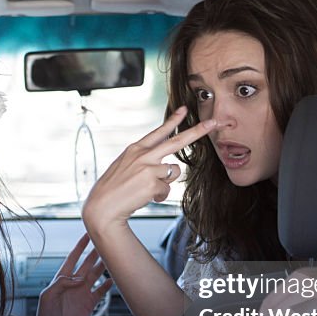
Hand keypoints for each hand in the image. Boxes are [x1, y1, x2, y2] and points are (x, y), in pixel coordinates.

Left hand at [34, 233, 113, 315]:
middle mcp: (73, 285)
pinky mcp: (88, 305)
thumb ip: (60, 284)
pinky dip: (108, 285)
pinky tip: (115, 278)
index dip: (80, 246)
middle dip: (96, 252)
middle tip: (106, 241)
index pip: (72, 258)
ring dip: (104, 266)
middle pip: (87, 264)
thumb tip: (77, 277)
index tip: (87, 234)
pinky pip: (100, 292)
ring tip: (114, 256)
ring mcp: (81, 294)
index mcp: (61, 280)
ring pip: (95, 275)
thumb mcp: (47, 297)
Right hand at [82, 107, 216, 235]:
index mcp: (136, 148)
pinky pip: (167, 189)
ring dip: (165, 182)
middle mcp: (143, 155)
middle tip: (213, 122)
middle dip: (197, 131)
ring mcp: (149, 168)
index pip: (159, 131)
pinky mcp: (153, 183)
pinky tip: (144, 196)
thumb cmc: (114, 188)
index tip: (185, 109)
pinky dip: (159, 195)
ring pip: (174, 172)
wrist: (103, 206)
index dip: (173, 120)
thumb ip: (145, 160)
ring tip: (145, 188)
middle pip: (177, 141)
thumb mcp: (126, 166)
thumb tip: (170, 166)